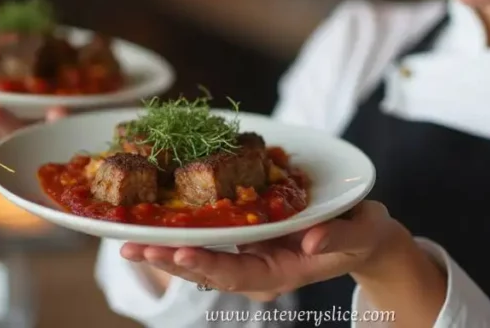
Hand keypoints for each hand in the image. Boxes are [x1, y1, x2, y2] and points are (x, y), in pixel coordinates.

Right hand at [0, 85, 67, 138]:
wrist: (104, 163)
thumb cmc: (61, 122)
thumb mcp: (33, 100)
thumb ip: (12, 86)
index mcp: (3, 125)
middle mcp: (17, 135)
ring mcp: (42, 139)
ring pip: (21, 131)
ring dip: (4, 120)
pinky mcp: (70, 139)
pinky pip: (65, 130)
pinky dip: (60, 121)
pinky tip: (58, 111)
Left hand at [120, 201, 408, 297]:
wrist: (362, 235)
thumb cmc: (363, 235)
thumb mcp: (360, 234)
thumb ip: (337, 238)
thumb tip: (309, 241)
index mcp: (280, 273)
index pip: (238, 273)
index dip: (208, 265)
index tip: (180, 252)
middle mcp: (256, 267)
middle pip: (207, 268)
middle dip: (169, 258)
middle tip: (132, 246)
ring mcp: (247, 252)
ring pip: (200, 254)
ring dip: (164, 246)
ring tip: (126, 239)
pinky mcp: (244, 235)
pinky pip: (208, 234)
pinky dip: (181, 227)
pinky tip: (153, 216)